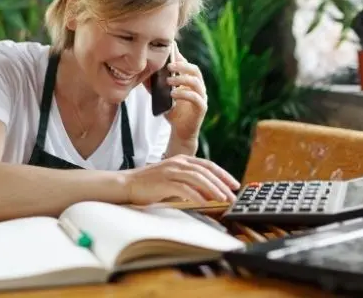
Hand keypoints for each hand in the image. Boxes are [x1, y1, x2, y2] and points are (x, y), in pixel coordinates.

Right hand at [120, 155, 239, 203]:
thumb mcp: (173, 180)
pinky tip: (205, 202)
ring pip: (198, 178)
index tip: (235, 184)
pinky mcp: (164, 181)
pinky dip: (197, 195)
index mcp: (182, 159)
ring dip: (213, 189)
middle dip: (222, 183)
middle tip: (233, 195)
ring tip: (223, 199)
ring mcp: (171, 170)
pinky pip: (185, 188)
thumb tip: (208, 192)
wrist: (128, 184)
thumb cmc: (150, 184)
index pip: (208, 165)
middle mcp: (178, 162)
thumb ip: (189, 183)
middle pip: (206, 171)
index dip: (224, 174)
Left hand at [163, 44, 206, 142]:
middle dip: (182, 65)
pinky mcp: (202, 108)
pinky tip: (173, 94)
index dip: (180, 57)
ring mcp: (202, 97)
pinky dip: (184, 94)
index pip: (188, 64)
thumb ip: (155, 85)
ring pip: (196, 83)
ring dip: (182, 79)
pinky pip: (196, 98)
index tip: (170, 50)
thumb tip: (143, 73)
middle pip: (195, 70)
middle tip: (168, 66)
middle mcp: (199, 87)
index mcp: (191, 81)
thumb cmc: (173, 111)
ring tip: (168, 81)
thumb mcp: (161, 96)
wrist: (180, 132)